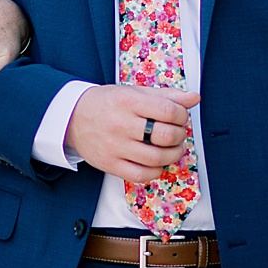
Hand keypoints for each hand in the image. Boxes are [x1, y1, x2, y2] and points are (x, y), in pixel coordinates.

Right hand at [62, 84, 199, 184]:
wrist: (72, 118)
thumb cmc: (107, 103)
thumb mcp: (135, 92)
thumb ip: (166, 96)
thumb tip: (194, 98)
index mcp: (128, 101)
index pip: (168, 110)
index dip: (182, 116)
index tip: (180, 117)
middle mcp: (121, 124)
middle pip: (164, 135)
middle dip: (179, 135)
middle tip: (176, 133)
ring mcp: (115, 146)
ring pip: (156, 158)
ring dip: (172, 155)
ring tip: (172, 149)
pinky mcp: (110, 164)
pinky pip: (140, 175)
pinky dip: (155, 171)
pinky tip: (157, 162)